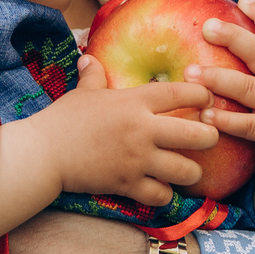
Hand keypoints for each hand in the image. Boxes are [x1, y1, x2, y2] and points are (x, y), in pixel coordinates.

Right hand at [28, 51, 219, 206]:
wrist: (43, 153)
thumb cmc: (62, 119)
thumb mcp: (82, 93)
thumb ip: (94, 76)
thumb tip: (89, 58)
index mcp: (134, 102)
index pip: (181, 92)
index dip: (202, 93)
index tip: (208, 97)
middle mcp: (143, 130)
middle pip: (198, 135)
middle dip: (210, 136)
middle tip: (208, 138)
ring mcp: (138, 159)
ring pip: (187, 170)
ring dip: (191, 171)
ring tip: (188, 169)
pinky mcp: (128, 184)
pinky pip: (162, 195)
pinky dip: (165, 194)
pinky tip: (162, 189)